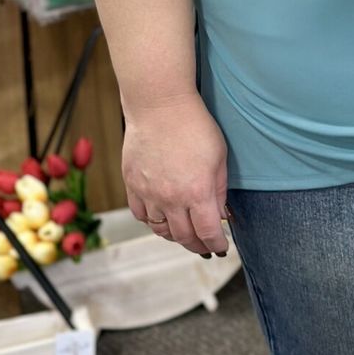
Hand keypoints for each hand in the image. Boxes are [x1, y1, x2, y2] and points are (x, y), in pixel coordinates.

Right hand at [122, 92, 230, 255]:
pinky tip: (162, 218)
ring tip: (185, 233)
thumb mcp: (219, 156)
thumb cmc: (195, 126)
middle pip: (184, 237)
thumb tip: (220, 215)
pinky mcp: (131, 185)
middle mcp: (171, 199)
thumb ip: (219, 190)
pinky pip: (141, 215)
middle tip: (205, 247)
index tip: (221, 248)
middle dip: (198, 245)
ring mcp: (148, 194)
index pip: (207, 233)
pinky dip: (152, 222)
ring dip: (175, 235)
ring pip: (160, 230)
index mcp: (197, 192)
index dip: (216, 244)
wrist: (159, 106)